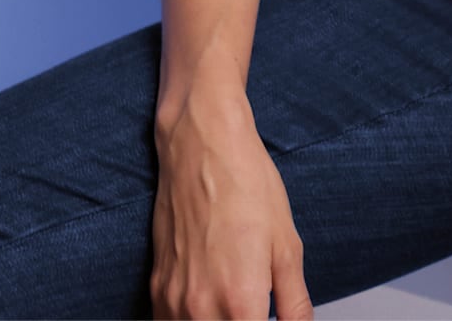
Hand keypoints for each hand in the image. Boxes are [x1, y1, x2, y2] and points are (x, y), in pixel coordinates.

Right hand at [151, 93, 313, 318]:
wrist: (201, 147)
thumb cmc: (246, 185)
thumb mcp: (286, 243)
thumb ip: (295, 301)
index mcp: (240, 302)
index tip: (269, 316)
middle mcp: (200, 310)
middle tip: (256, 309)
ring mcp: (172, 302)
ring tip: (235, 305)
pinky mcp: (156, 290)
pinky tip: (210, 308)